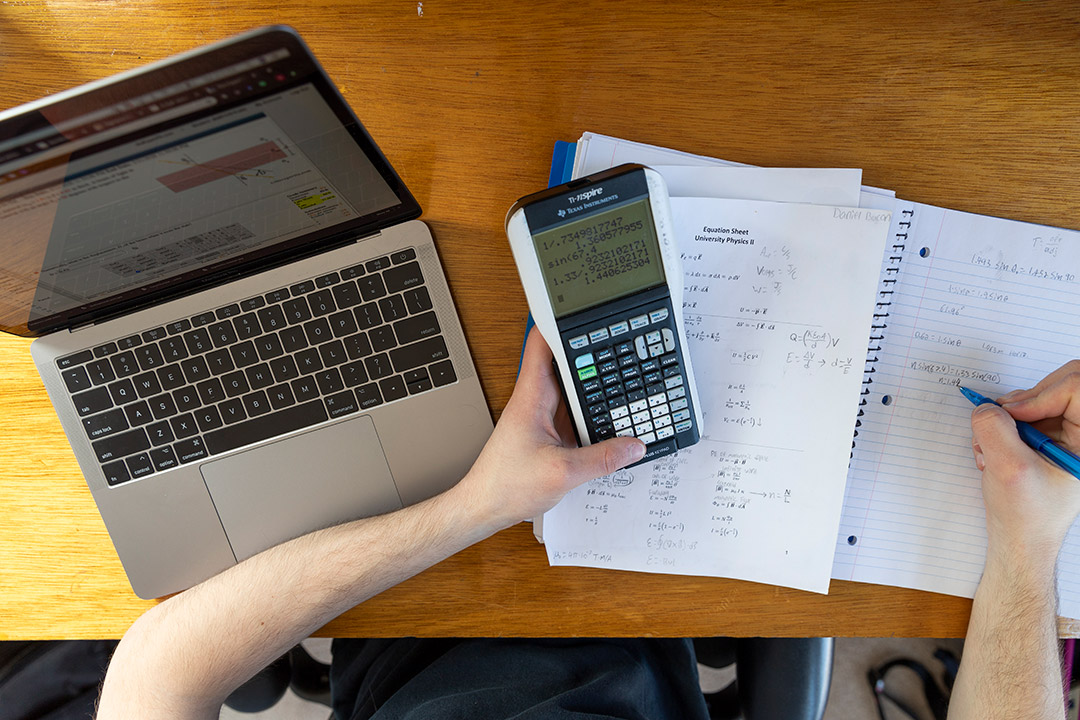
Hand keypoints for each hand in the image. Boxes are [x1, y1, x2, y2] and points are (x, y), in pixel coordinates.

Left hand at [457, 328, 645, 530]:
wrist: (484, 507)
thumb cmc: (506, 486)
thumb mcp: (563, 473)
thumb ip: (602, 458)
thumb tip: (633, 446)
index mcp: (531, 396)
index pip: (542, 342)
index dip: (563, 322)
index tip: (587, 311)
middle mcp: (536, 400)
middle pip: (566, 363)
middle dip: (592, 355)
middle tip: (621, 348)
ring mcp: (542, 416)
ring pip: (573, 390)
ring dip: (594, 388)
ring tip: (624, 383)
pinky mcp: (548, 432)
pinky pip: (575, 414)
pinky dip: (592, 413)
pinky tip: (611, 419)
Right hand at [970, 360, 1079, 566]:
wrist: (1020, 540)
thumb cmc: (1028, 515)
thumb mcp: (1008, 469)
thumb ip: (995, 429)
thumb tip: (986, 408)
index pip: (1075, 388)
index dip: (1040, 395)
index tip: (1014, 415)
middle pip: (1058, 384)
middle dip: (1022, 402)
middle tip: (1002, 423)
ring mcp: (1066, 434)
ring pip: (1035, 397)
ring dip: (1006, 419)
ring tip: (994, 450)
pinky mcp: (1046, 437)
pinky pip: (1022, 412)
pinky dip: (1002, 428)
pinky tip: (996, 454)